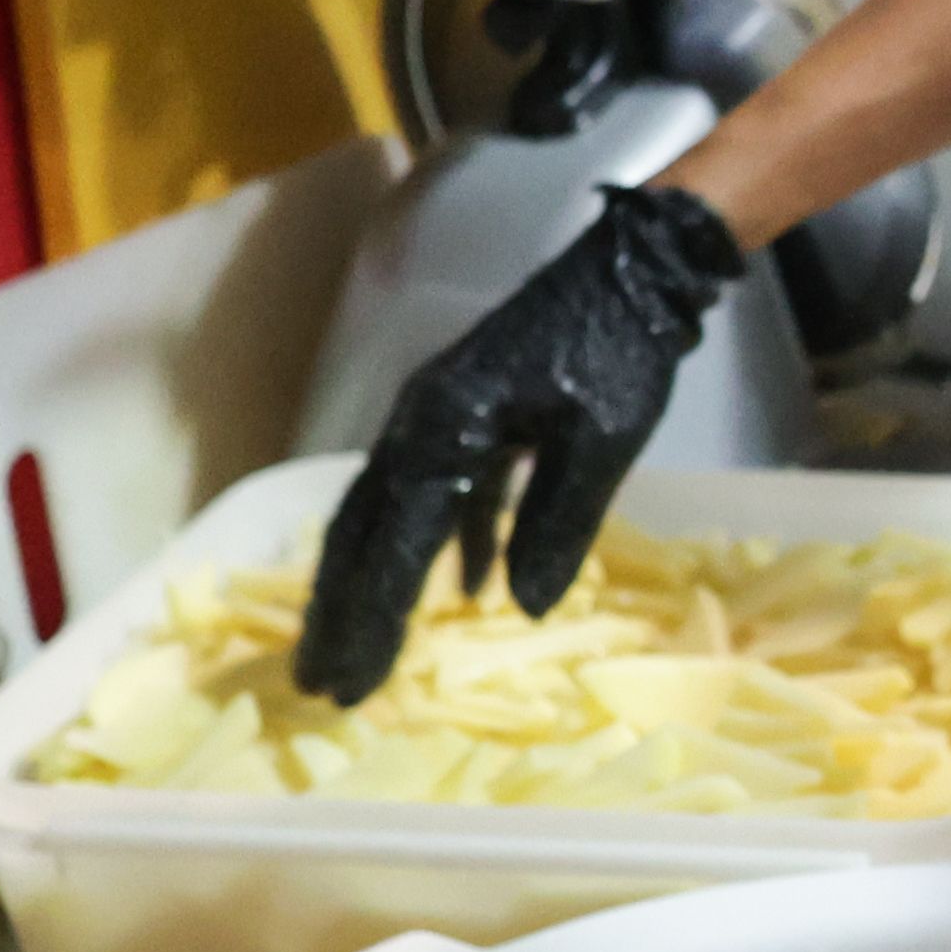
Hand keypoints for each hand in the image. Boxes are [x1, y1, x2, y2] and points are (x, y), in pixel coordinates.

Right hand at [291, 183, 747, 702]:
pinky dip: (439, 540)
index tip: (351, 685)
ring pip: (386, 513)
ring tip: (355, 651)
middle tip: (318, 683)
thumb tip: (522, 607)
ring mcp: (438, 415)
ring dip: (370, 583)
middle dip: (338, 612)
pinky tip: (465, 588)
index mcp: (446, 430)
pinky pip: (435, 489)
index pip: (398, 544)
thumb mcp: (602, 441)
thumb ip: (557, 522)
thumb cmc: (619, 349)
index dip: (375, 619)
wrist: (632, 266)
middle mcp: (421, 423)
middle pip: (363, 532)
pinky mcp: (468, 413)